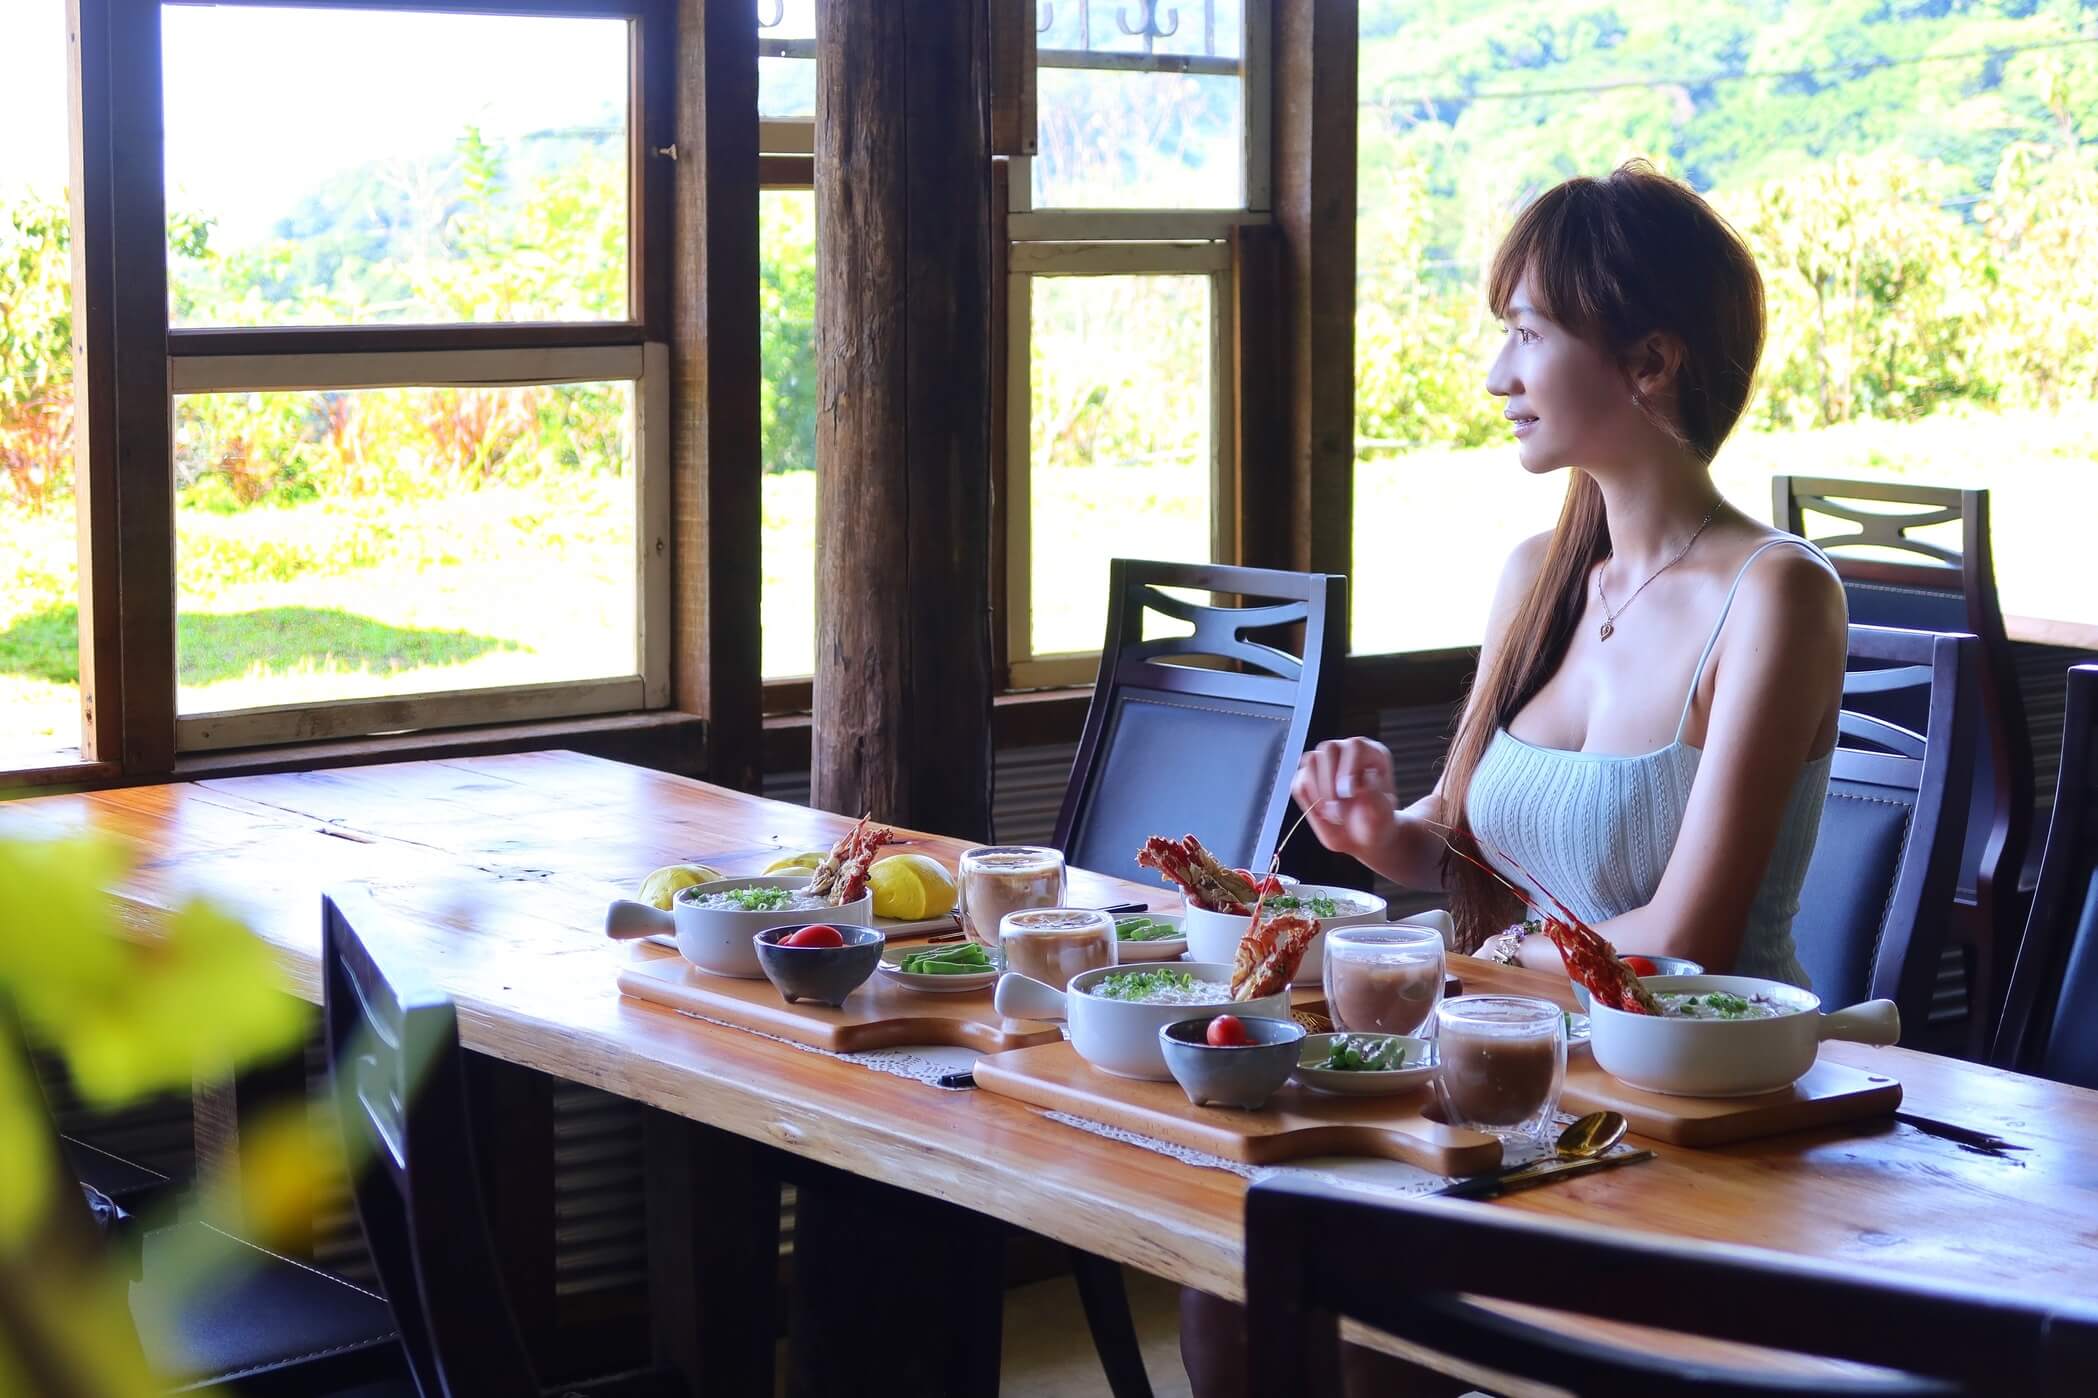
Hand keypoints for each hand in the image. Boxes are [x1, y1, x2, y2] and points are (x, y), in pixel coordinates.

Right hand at [1290, 738, 1399, 861]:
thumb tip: (1366, 778)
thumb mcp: (1383, 815)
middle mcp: (1347, 753)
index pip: (1355, 746)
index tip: (1348, 794)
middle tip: (1337, 808)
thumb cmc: (1376, 823)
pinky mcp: (1308, 778)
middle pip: (1328, 749)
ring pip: (1310, 761)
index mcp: (1371, 755)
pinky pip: (1299, 782)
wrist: (1362, 837)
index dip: (1349, 768)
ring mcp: (1325, 764)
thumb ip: (1376, 798)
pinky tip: (1324, 812)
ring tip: (1333, 813)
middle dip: (1329, 781)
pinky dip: (1309, 800)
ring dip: (1318, 791)